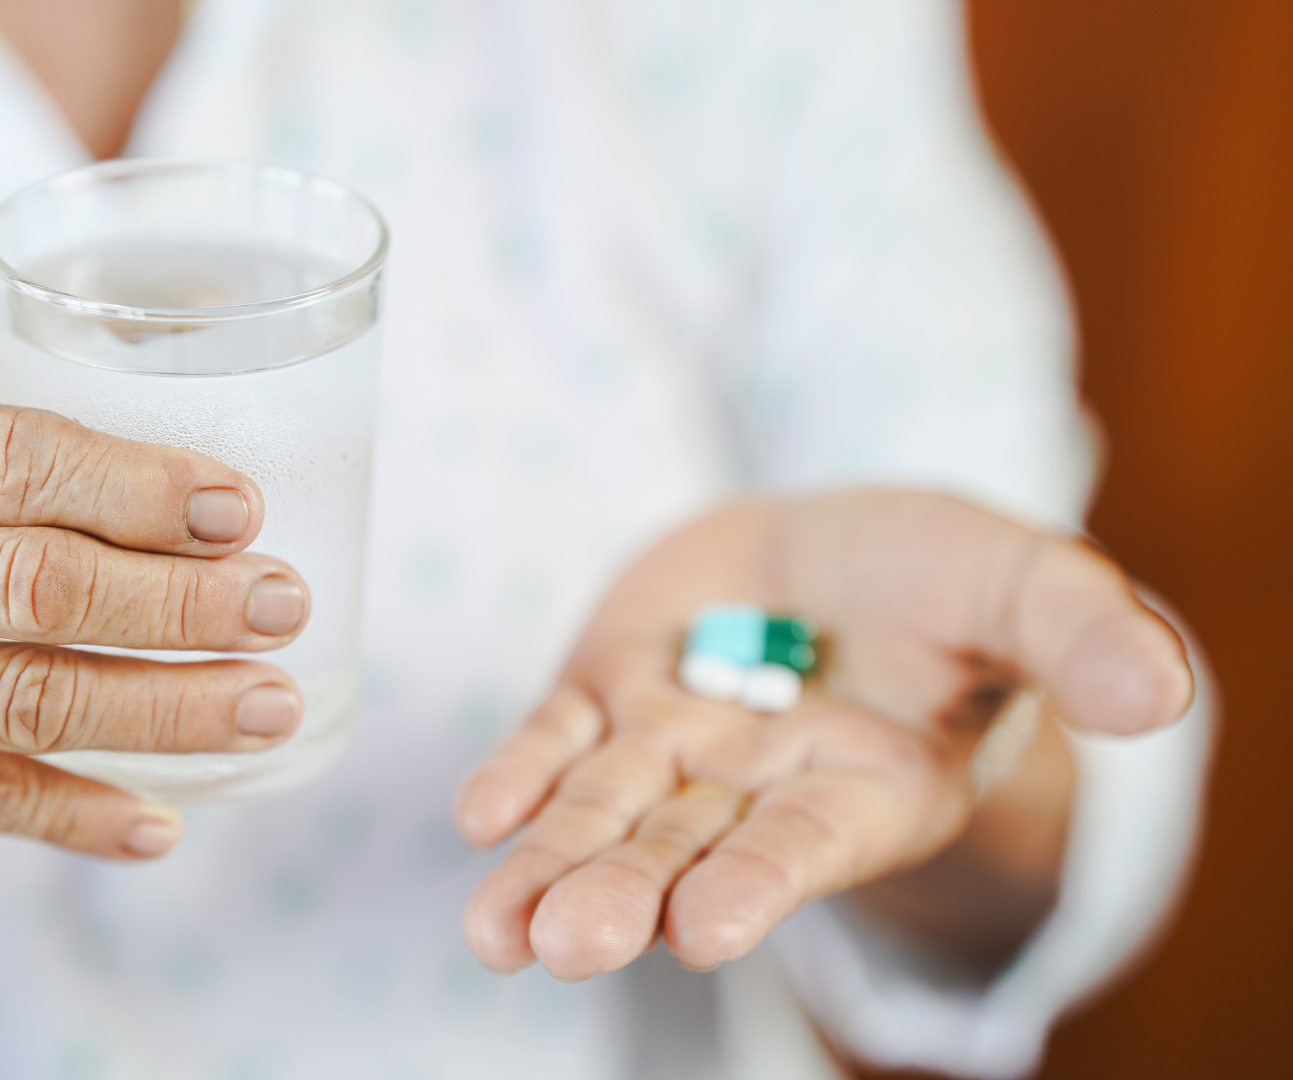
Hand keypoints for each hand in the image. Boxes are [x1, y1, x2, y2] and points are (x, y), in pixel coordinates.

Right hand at [0, 376, 310, 857]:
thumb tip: (159, 438)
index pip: (7, 463)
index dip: (139, 488)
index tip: (242, 505)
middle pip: (30, 591)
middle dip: (178, 602)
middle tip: (285, 603)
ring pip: (19, 705)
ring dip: (165, 710)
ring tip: (270, 701)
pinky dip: (77, 815)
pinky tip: (165, 818)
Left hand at [454, 492, 1190, 979]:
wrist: (840, 543)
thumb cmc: (944, 579)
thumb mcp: (1026, 584)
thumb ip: (1081, 632)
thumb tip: (1159, 692)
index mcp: (867, 786)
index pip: (807, 847)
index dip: (757, 884)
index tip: (703, 931)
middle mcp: (760, 785)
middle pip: (684, 849)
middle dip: (624, 894)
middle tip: (566, 945)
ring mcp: (676, 743)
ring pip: (605, 814)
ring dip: (550, 866)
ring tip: (496, 934)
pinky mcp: (610, 693)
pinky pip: (560, 742)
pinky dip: (519, 776)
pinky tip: (479, 816)